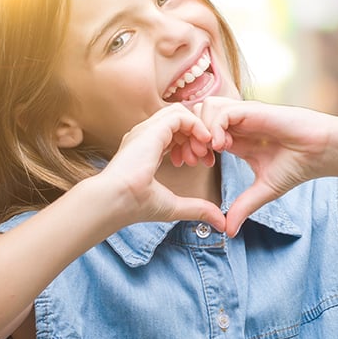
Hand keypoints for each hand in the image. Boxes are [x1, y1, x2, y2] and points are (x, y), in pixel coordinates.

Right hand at [98, 104, 225, 231]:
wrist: (115, 201)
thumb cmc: (135, 206)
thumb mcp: (175, 206)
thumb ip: (198, 209)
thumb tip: (222, 224)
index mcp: (145, 150)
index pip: (173, 134)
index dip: (192, 144)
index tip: (202, 163)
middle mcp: (144, 136)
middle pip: (179, 122)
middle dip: (197, 137)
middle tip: (206, 158)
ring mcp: (146, 130)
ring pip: (180, 114)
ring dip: (198, 130)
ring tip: (205, 152)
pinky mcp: (152, 130)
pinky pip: (180, 115)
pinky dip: (196, 125)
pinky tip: (204, 142)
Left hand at [194, 97, 337, 236]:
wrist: (323, 152)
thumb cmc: (298, 167)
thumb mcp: (263, 191)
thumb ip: (243, 207)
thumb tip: (228, 232)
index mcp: (235, 139)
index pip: (200, 133)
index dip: (191, 146)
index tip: (193, 165)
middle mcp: (237, 124)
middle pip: (197, 115)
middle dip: (189, 136)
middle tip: (195, 159)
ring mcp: (244, 115)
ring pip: (205, 107)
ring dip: (200, 129)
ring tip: (209, 153)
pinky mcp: (253, 110)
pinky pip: (222, 110)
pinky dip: (215, 126)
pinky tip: (222, 147)